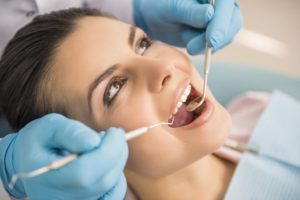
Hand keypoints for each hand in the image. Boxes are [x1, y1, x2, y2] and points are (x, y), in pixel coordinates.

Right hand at [0, 113, 127, 199]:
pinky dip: (117, 178)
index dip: (106, 152)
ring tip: (106, 145)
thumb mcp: (50, 127)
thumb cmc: (41, 140)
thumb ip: (71, 132)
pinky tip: (108, 162)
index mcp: (44, 178)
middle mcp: (56, 199)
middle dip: (116, 153)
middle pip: (101, 182)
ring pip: (110, 188)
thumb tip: (94, 142)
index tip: (115, 132)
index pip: (84, 174)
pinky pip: (112, 196)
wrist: (31, 161)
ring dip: (117, 162)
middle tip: (115, 134)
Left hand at [134, 0, 242, 53]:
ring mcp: (222, 18)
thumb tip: (210, 15)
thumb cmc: (161, 8)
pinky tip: (191, 44)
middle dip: (216, 38)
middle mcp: (221, 3)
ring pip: (227, 35)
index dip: (220, 23)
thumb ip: (190, 12)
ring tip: (189, 46)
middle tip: (193, 48)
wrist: (156, 19)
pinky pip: (219, 45)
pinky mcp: (217, 33)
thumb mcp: (171, 9)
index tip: (211, 41)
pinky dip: (206, 49)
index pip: (225, 5)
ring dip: (209, 46)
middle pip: (233, 21)